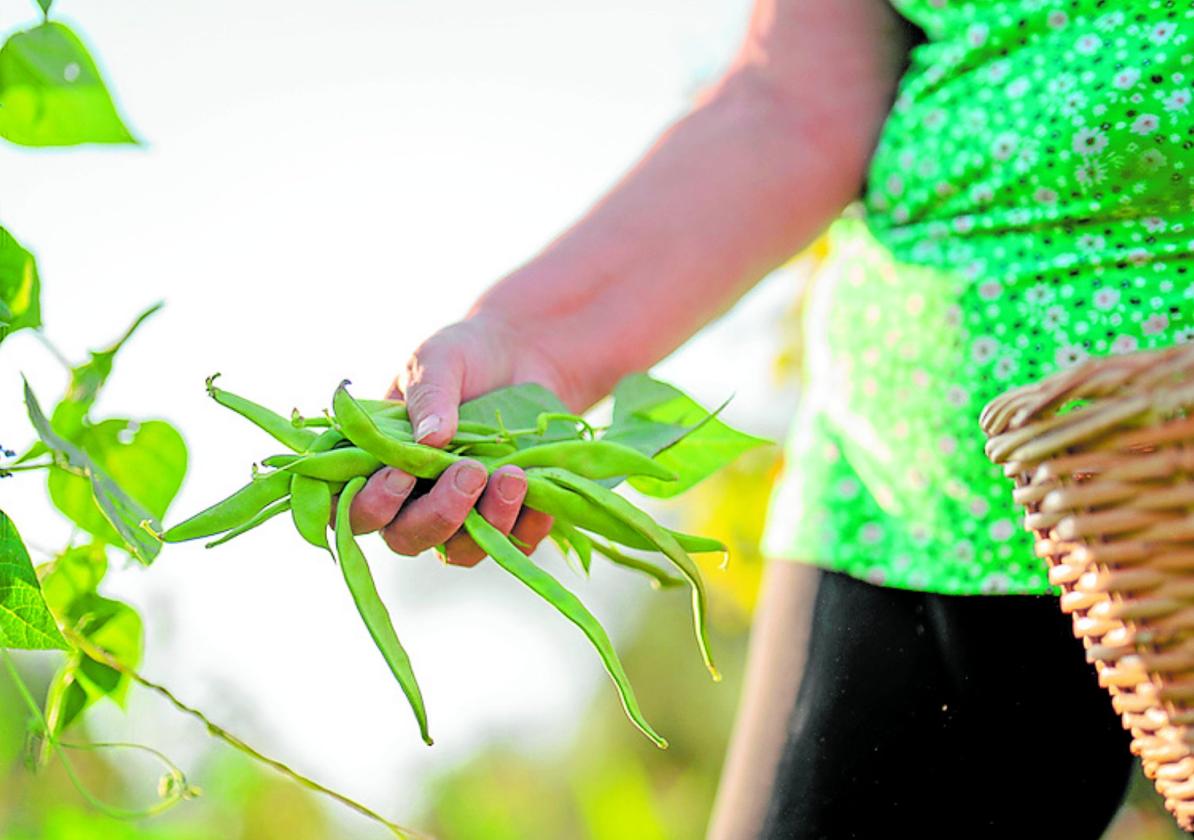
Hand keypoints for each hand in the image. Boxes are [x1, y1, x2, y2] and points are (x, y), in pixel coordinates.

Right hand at [348, 316, 560, 564]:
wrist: (524, 356)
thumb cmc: (464, 359)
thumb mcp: (438, 362)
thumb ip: (428, 397)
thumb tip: (429, 438)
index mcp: (377, 465)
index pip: (352, 508)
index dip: (368, 506)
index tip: (400, 476)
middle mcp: (412, 501)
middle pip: (407, 538)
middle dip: (437, 514)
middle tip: (470, 472)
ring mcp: (461, 515)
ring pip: (461, 551)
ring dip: (486, 522)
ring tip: (512, 475)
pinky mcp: (508, 519)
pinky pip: (515, 543)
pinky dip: (527, 524)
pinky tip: (536, 485)